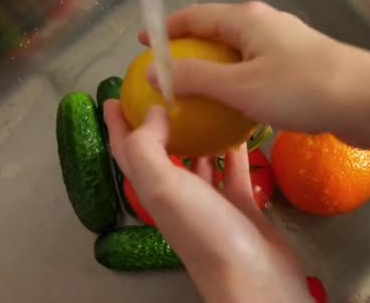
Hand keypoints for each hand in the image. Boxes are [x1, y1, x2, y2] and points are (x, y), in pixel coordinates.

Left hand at [104, 100, 312, 302]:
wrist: (254, 276)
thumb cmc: (205, 231)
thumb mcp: (163, 187)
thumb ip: (148, 147)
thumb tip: (152, 113)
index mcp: (153, 190)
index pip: (126, 151)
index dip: (117, 125)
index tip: (115, 97)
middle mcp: (177, 195)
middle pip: (159, 153)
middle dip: (156, 125)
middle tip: (165, 93)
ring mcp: (210, 201)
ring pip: (197, 161)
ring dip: (196, 136)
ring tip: (203, 105)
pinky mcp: (240, 205)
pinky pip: (234, 171)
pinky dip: (234, 152)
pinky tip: (239, 132)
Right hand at [139, 1, 365, 136]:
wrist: (369, 102)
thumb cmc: (302, 89)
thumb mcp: (240, 86)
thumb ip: (195, 78)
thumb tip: (155, 72)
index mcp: (246, 20)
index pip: (194, 16)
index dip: (166, 30)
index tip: (144, 45)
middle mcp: (264, 26)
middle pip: (215, 33)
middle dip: (189, 52)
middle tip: (166, 77)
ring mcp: (284, 47)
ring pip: (237, 56)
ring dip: (213, 72)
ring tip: (194, 97)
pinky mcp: (299, 69)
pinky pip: (256, 73)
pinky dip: (237, 86)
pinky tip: (233, 111)